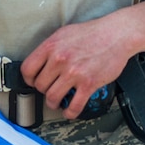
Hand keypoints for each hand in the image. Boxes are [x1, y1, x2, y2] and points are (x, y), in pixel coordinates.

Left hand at [20, 11, 139, 117]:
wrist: (117, 34)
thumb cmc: (93, 33)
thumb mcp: (64, 33)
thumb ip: (51, 48)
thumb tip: (40, 62)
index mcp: (52, 46)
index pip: (27, 69)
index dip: (29, 79)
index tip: (34, 82)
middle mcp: (60, 59)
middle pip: (40, 86)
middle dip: (44, 91)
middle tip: (50, 90)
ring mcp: (74, 73)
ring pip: (52, 98)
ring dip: (54, 103)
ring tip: (58, 101)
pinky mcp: (89, 83)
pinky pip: (74, 105)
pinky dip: (70, 112)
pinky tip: (70, 111)